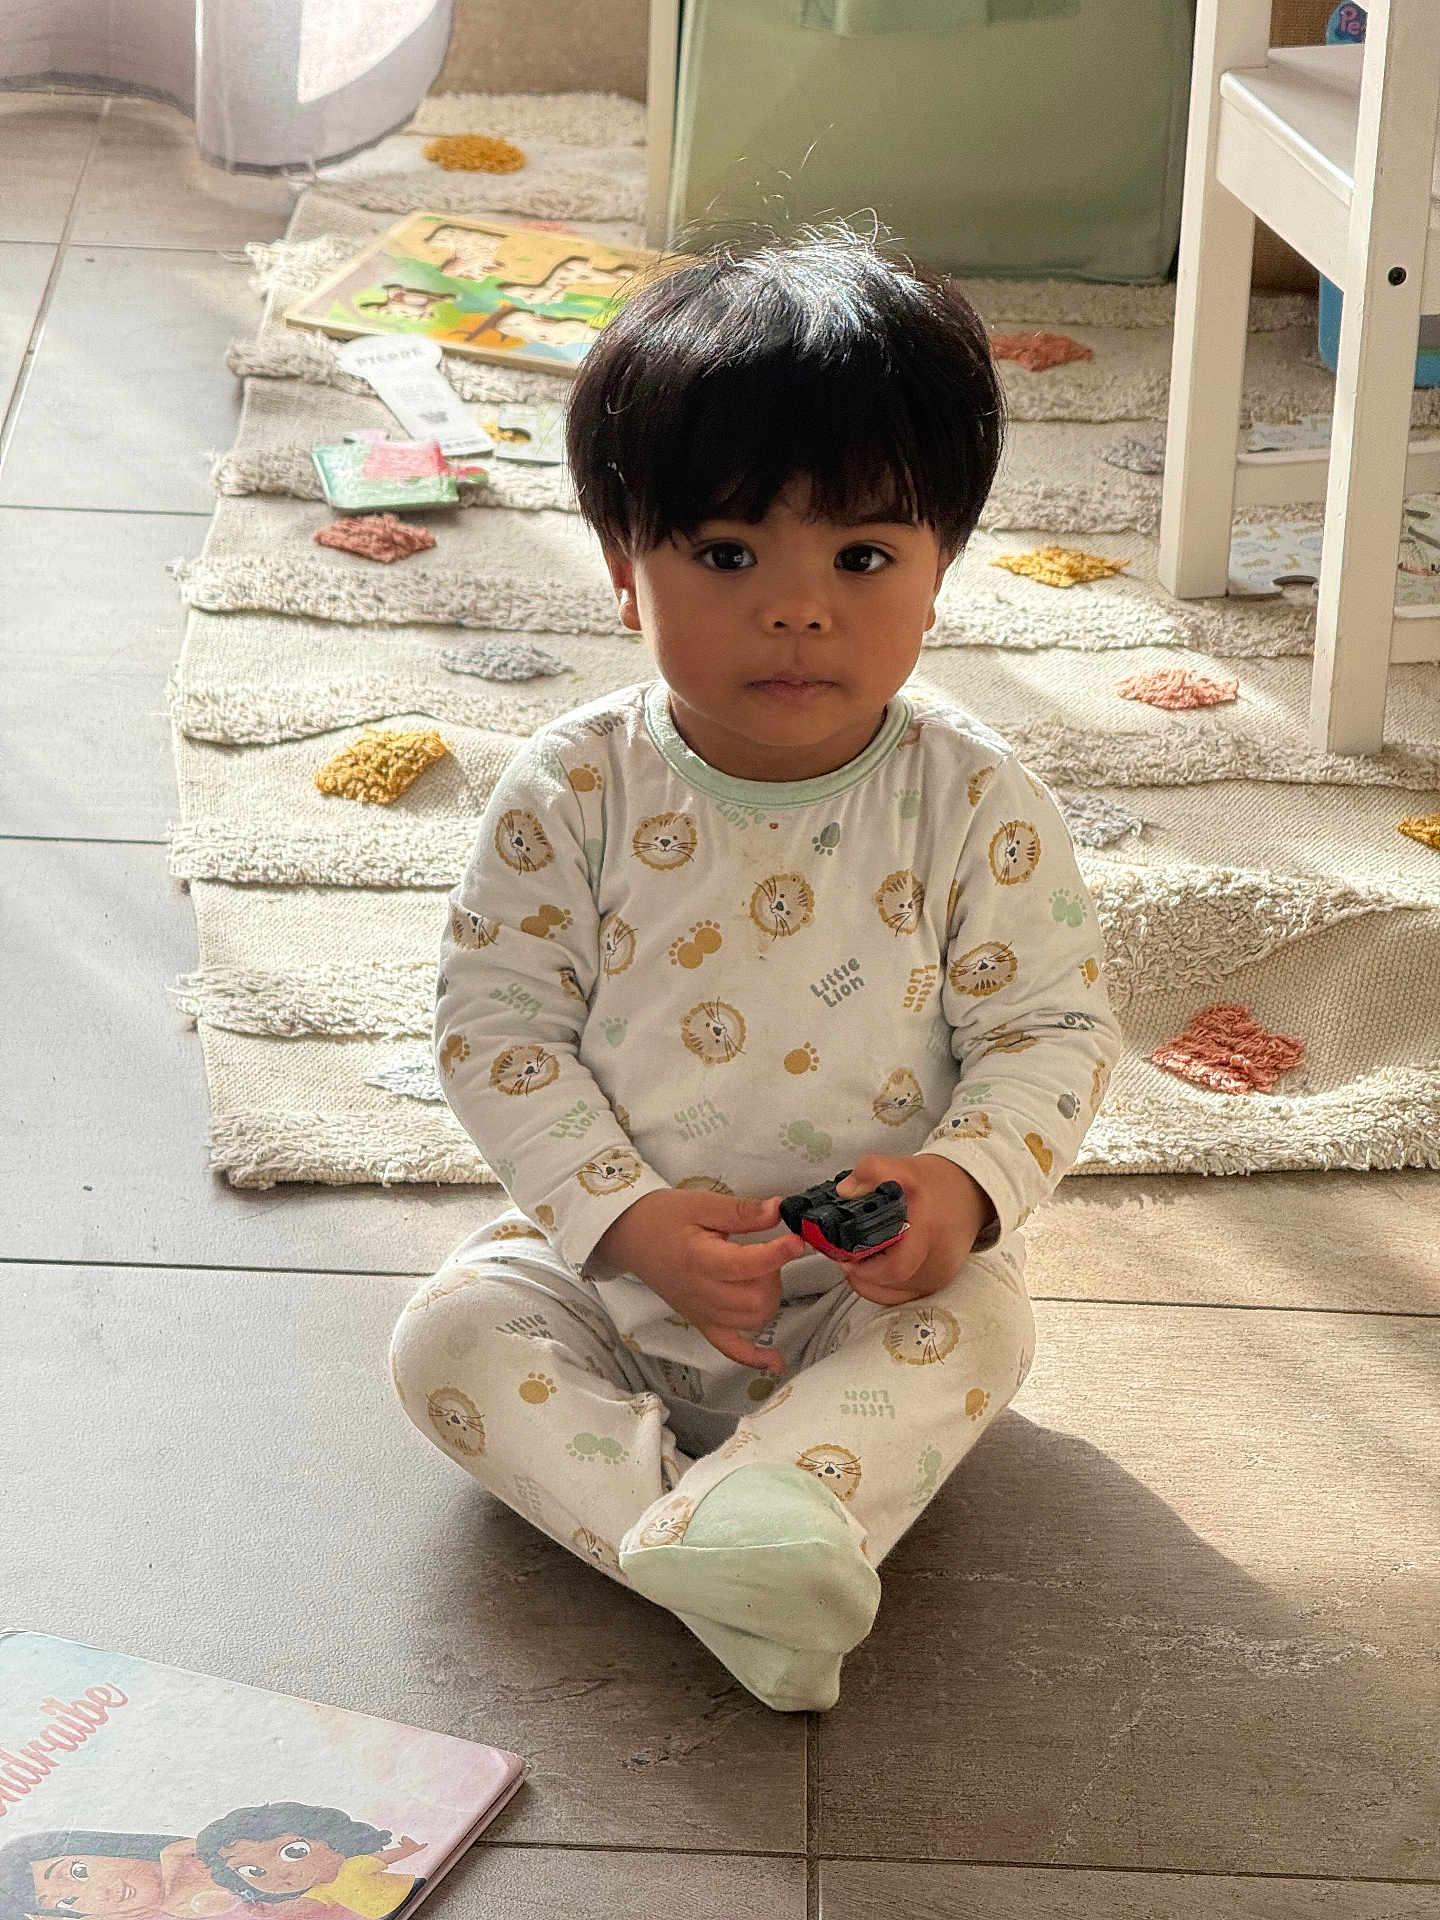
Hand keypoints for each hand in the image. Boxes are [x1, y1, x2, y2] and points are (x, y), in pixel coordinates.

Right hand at [593, 1188, 808, 1371]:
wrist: (629, 1237)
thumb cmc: (661, 1219)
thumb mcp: (701, 1204)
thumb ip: (741, 1212)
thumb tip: (777, 1211)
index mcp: (700, 1260)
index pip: (747, 1265)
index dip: (778, 1254)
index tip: (797, 1240)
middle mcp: (702, 1292)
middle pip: (755, 1300)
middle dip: (773, 1275)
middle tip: (768, 1251)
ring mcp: (702, 1312)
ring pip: (751, 1321)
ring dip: (768, 1299)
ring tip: (760, 1273)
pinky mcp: (702, 1321)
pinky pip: (730, 1349)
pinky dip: (754, 1357)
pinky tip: (774, 1360)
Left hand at [834, 1154, 994, 1306]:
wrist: (972, 1191)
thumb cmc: (940, 1183)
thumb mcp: (905, 1168)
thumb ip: (872, 1170)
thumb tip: (845, 1190)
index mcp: (929, 1235)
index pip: (896, 1268)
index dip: (867, 1269)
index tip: (847, 1257)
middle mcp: (938, 1262)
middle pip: (893, 1285)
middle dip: (863, 1274)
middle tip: (845, 1258)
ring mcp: (940, 1275)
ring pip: (898, 1294)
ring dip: (872, 1283)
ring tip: (857, 1263)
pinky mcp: (938, 1281)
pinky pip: (907, 1295)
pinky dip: (885, 1288)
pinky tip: (873, 1272)